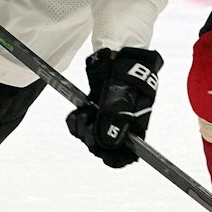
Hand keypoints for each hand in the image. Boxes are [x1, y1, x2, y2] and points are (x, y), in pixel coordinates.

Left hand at [67, 47, 161, 168]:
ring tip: (84, 113)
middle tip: (88, 122)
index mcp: (136, 127)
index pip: (128, 155)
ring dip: (82, 129)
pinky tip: (77, 111)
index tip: (103, 151)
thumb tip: (107, 144)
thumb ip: (114, 119)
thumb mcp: (122, 95)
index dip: (115, 158)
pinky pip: (80, 126)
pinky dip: (75, 121)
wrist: (118, 53)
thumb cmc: (127, 73)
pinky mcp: (94, 111)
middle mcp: (121, 126)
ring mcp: (106, 119)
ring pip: (90, 138)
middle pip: (104, 148)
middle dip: (92, 139)